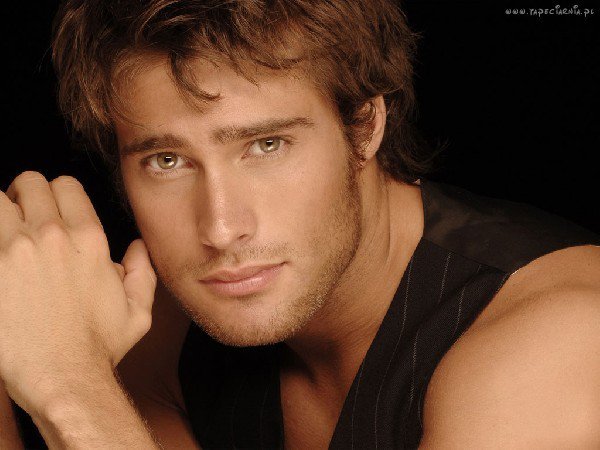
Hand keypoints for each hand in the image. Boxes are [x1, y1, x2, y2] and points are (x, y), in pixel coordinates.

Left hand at [0, 172, 155, 412]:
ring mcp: (14, 251)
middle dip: (25, 196)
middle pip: (29, 183)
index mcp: (89, 240)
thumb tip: (137, 248)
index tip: (48, 210)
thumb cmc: (98, 348)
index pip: (64, 185)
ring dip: (2, 212)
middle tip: (21, 217)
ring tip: (4, 235)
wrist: (62, 377)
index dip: (56, 194)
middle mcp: (51, 236)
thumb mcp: (138, 311)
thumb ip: (142, 272)